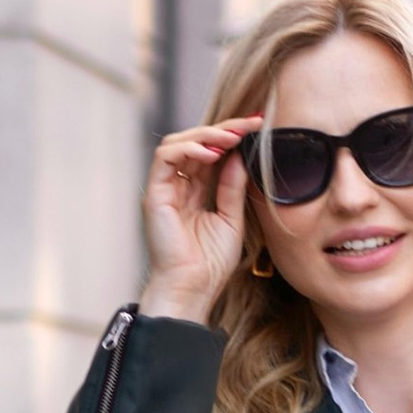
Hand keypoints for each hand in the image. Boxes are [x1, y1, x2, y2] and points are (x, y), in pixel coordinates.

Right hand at [140, 117, 259, 323]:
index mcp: (195, 190)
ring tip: (232, 137)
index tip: (258, 125)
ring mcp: (164, 188)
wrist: (193, 288)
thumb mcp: (231, 218)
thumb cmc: (211, 262)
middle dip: (224, 129)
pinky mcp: (154, 194)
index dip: (232, 136)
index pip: (211, 152)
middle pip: (195, 142)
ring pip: (178, 142)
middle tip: (250, 124)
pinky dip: (188, 148)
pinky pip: (165, 157)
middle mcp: (177, 185)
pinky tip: (212, 153)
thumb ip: (232, 186)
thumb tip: (239, 154)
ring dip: (207, 135)